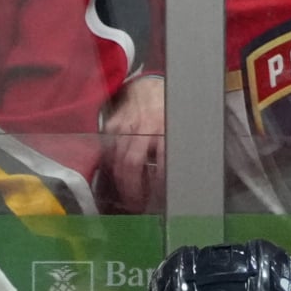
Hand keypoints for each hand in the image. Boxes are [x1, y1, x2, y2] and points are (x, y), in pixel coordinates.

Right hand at [100, 75, 165, 211]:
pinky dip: (112, 167)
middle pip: (131, 164)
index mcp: (165, 129)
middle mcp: (144, 127)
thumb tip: (181, 177)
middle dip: (132, 189)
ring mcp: (125, 126)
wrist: (147, 86)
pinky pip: (109, 152)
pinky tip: (118, 177)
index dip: (158, 185)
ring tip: (128, 196)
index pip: (161, 162)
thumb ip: (174, 151)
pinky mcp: (111, 126)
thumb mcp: (177, 128)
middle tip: (136, 204)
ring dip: (121, 183)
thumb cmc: (166, 110)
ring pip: (117, 160)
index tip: (158, 199)